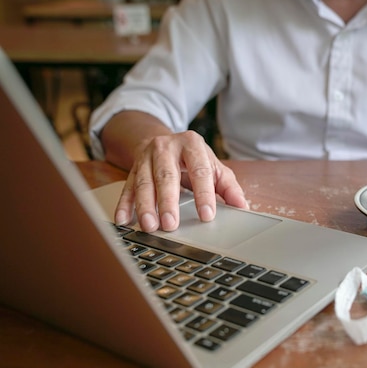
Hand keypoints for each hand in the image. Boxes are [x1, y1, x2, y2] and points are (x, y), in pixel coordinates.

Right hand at [114, 130, 248, 231]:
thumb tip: (242, 206)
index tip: (206, 215)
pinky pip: (128, 187)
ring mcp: (147, 156)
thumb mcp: (213, 166)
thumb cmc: (194, 158)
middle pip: (167, 176)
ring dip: (146, 206)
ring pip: (145, 182)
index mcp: (192, 144)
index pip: (199, 171)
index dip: (204, 194)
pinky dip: (125, 205)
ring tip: (150, 226)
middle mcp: (166, 147)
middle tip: (171, 225)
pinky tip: (123, 220)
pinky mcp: (133, 167)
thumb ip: (228, 186)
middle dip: (168, 202)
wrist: (166, 140)